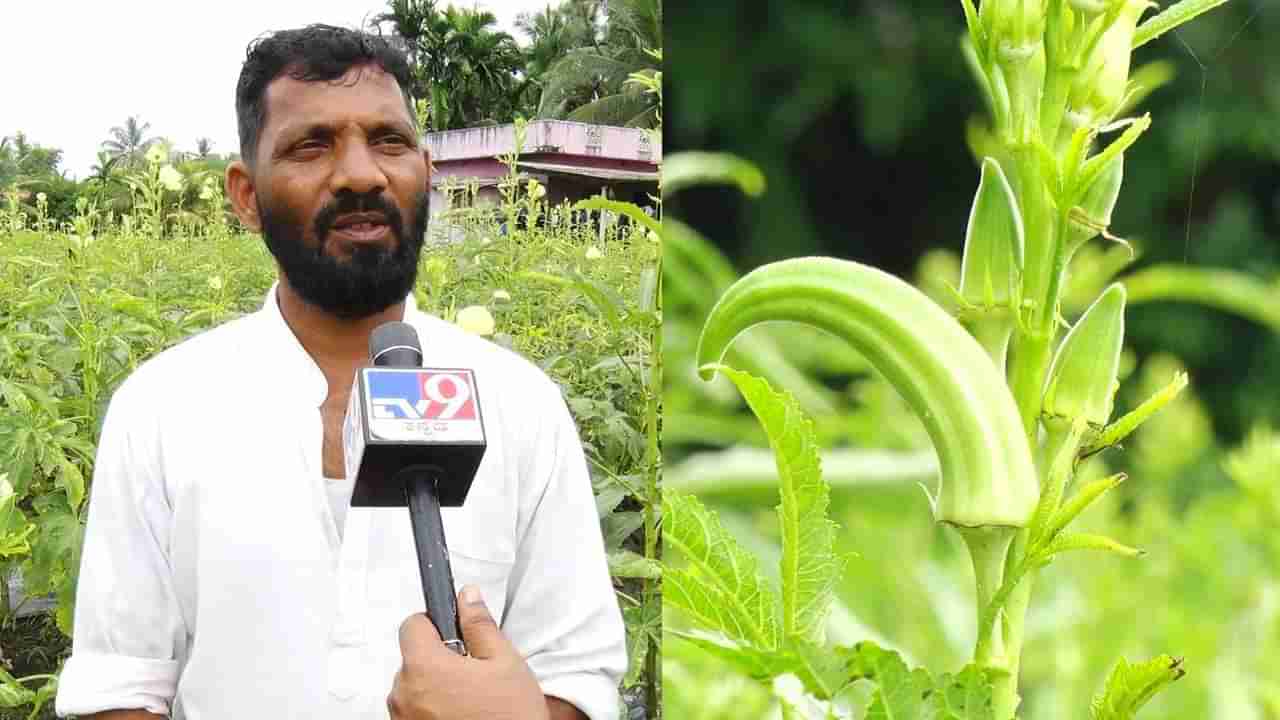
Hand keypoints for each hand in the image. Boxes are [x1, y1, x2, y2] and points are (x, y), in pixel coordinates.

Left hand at [388, 585, 550, 719]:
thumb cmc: (510, 718)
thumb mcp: (504, 662)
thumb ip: (480, 625)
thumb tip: (468, 597)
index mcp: (425, 667)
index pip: (412, 624)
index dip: (436, 623)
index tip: (455, 633)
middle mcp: (404, 694)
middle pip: (413, 658)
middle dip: (440, 658)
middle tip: (474, 672)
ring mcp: (403, 718)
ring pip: (414, 686)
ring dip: (435, 687)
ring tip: (471, 700)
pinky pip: (415, 711)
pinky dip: (432, 710)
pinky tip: (462, 715)